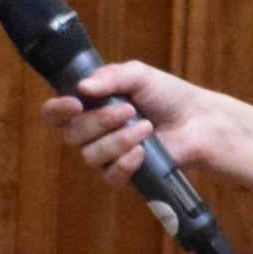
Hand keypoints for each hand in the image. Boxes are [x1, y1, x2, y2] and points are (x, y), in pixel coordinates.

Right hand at [41, 60, 236, 188]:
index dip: (57, 110)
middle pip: (72, 134)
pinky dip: (124, 164)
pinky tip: (141, 152)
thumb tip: (83, 87)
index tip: (75, 103)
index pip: (55, 114)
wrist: (197, 120)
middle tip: (129, 110)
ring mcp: (105, 156)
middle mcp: (91, 133)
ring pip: (91, 156)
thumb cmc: (167, 95)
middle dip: (99, 121)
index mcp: (88, 107)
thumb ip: (110, 77)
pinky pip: (110, 177)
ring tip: (146, 127)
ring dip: (118, 140)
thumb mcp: (139, 75)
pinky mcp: (123, 176)